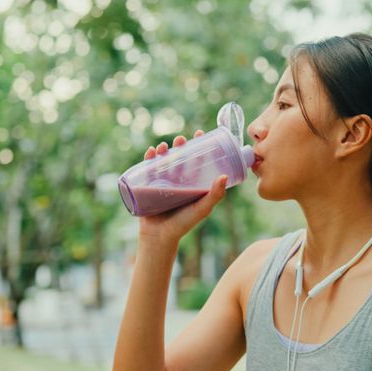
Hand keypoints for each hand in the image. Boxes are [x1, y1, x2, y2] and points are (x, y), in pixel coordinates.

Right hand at [137, 130, 226, 244]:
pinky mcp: (148, 186)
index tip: (201, 133)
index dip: (199, 145)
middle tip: (181, 140)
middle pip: (179, 156)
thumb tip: (224, 176)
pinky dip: (148, 158)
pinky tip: (151, 153)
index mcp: (191, 182)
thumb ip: (214, 195)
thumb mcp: (202, 209)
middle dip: (179, 145)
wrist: (160, 237)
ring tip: (164, 146)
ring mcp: (162, 182)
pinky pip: (147, 168)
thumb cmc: (183, 224)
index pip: (196, 159)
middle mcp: (177, 180)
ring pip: (163, 160)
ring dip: (163, 150)